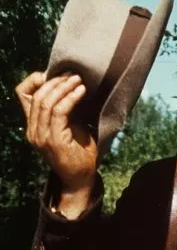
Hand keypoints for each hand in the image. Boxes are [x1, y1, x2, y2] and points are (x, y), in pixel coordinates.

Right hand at [16, 72, 97, 217]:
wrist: (80, 177)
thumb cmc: (79, 150)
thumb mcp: (69, 125)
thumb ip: (64, 110)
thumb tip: (72, 83)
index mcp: (33, 124)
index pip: (23, 94)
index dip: (35, 79)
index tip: (55, 73)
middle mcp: (32, 130)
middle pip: (36, 95)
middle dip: (55, 81)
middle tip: (73, 74)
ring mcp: (41, 136)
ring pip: (46, 102)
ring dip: (63, 87)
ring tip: (78, 80)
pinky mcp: (54, 140)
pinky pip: (60, 112)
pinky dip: (71, 98)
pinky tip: (81, 92)